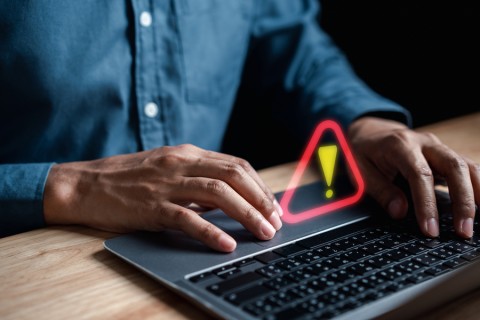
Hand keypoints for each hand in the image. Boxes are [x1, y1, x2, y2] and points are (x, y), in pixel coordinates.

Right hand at [43, 144, 282, 251]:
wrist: (85, 184)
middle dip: (261, 199)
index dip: (260, 186)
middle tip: (276, 221)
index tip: (273, 205)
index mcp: (188, 153)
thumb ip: (196, 178)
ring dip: (247, 214)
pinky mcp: (151, 206)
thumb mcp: (167, 169)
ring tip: (263, 233)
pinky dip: (210, 232)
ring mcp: (166, 183)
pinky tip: (225, 244)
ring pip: (218, 194)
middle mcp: (181, 163)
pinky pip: (187, 218)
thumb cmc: (127, 178)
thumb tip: (228, 199)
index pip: (235, 165)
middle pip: (233, 176)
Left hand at [347, 117, 479, 237]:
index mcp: (400, 145)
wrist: (370, 131)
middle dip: (463, 201)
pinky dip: (478, 187)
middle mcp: (425, 143)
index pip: (420, 174)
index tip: (430, 229)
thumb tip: (399, 212)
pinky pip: (468, 169)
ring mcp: (438, 147)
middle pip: (454, 167)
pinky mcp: (446, 155)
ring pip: (468, 166)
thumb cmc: (363, 151)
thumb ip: (380, 190)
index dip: (427, 204)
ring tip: (476, 223)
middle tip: (463, 231)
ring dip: (477, 195)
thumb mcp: (359, 170)